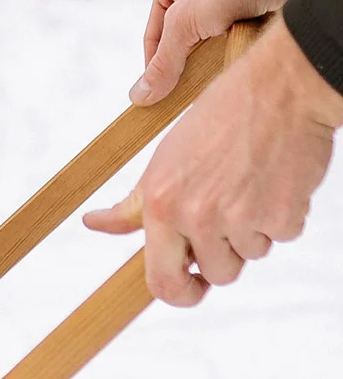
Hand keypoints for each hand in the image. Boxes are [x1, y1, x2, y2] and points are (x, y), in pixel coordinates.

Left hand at [85, 17, 342, 305]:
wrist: (285, 83)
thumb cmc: (221, 119)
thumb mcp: (164, 160)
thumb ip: (132, 206)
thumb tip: (92, 223)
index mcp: (162, 207)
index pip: (162, 281)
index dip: (180, 294)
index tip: (193, 288)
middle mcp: (197, 217)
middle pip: (216, 274)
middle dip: (226, 254)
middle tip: (232, 214)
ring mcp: (240, 219)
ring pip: (251, 255)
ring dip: (255, 231)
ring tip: (253, 186)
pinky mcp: (282, 214)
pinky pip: (284, 237)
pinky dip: (284, 215)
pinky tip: (278, 179)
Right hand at [132, 0, 317, 104]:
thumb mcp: (186, 22)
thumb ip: (163, 62)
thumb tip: (139, 98)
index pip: (152, 37)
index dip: (154, 67)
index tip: (159, 95)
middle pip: (177, 44)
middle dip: (183, 65)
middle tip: (186, 90)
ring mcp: (220, 2)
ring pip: (202, 46)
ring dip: (207, 62)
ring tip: (213, 73)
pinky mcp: (243, 12)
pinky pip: (225, 44)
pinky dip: (227, 56)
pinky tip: (231, 64)